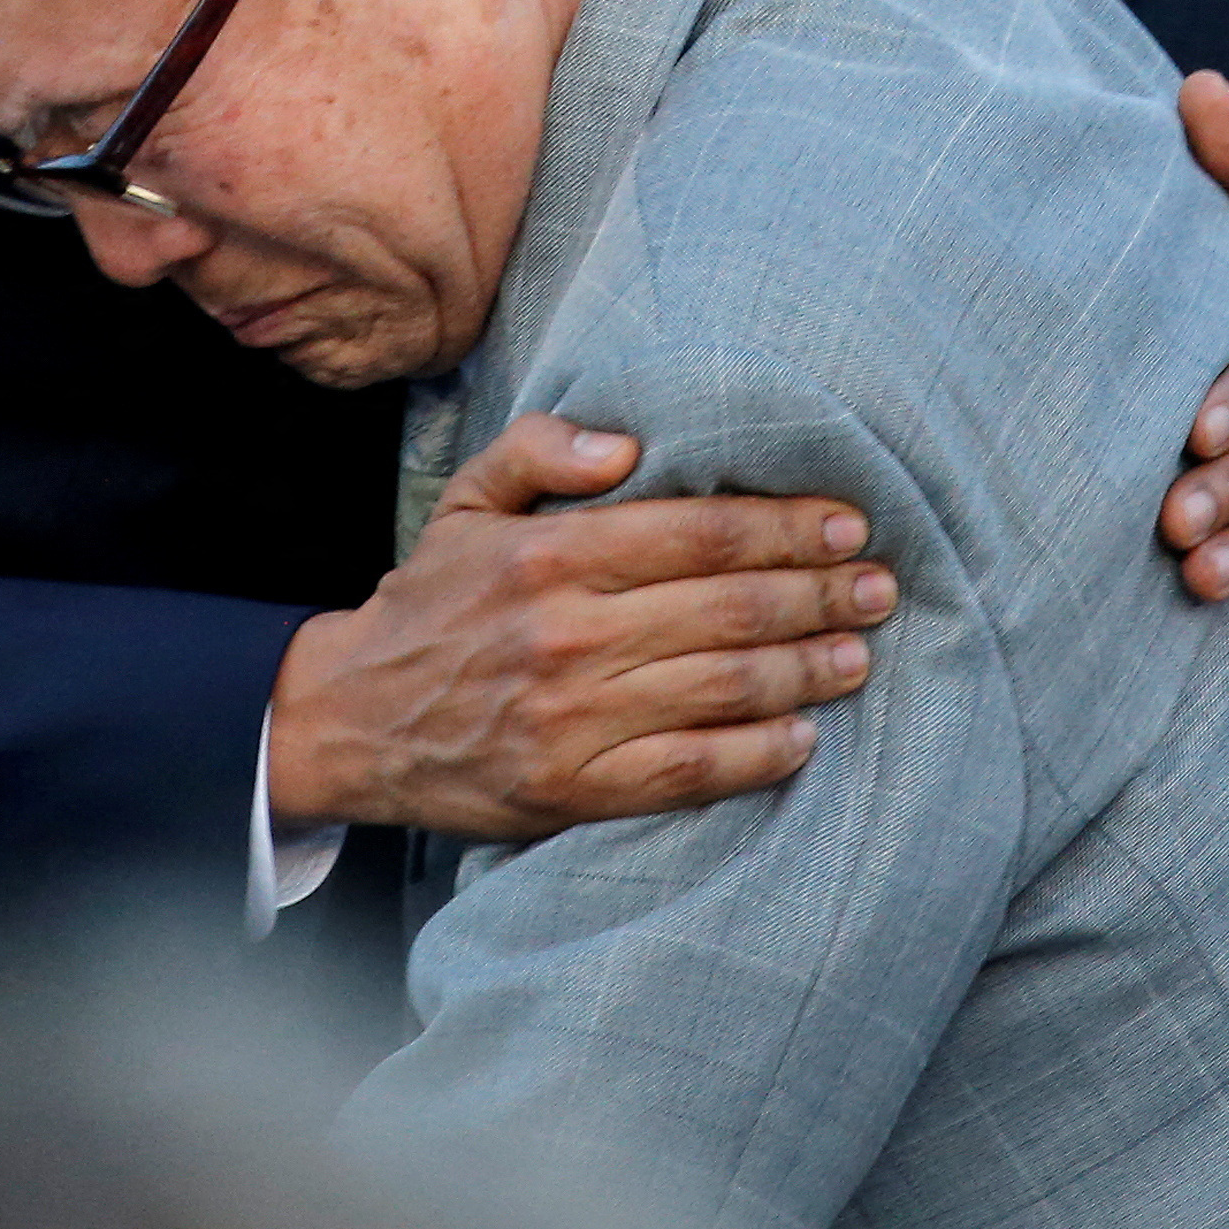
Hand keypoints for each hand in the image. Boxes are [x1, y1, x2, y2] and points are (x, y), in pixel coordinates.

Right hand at [263, 409, 895, 839]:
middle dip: (818, 594)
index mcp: (551, 553)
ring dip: (805, 670)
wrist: (348, 720)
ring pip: (720, 688)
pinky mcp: (572, 787)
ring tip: (858, 654)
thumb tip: (629, 440)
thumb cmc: (429, 603)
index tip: (847, 524)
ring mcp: (572, 716)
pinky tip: (802, 738)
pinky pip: (688, 771)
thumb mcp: (467, 502)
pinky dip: (756, 755)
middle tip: (880, 587)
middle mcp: (567, 633)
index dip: (784, 526)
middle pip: (727, 608)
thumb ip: (543, 449)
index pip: (697, 531)